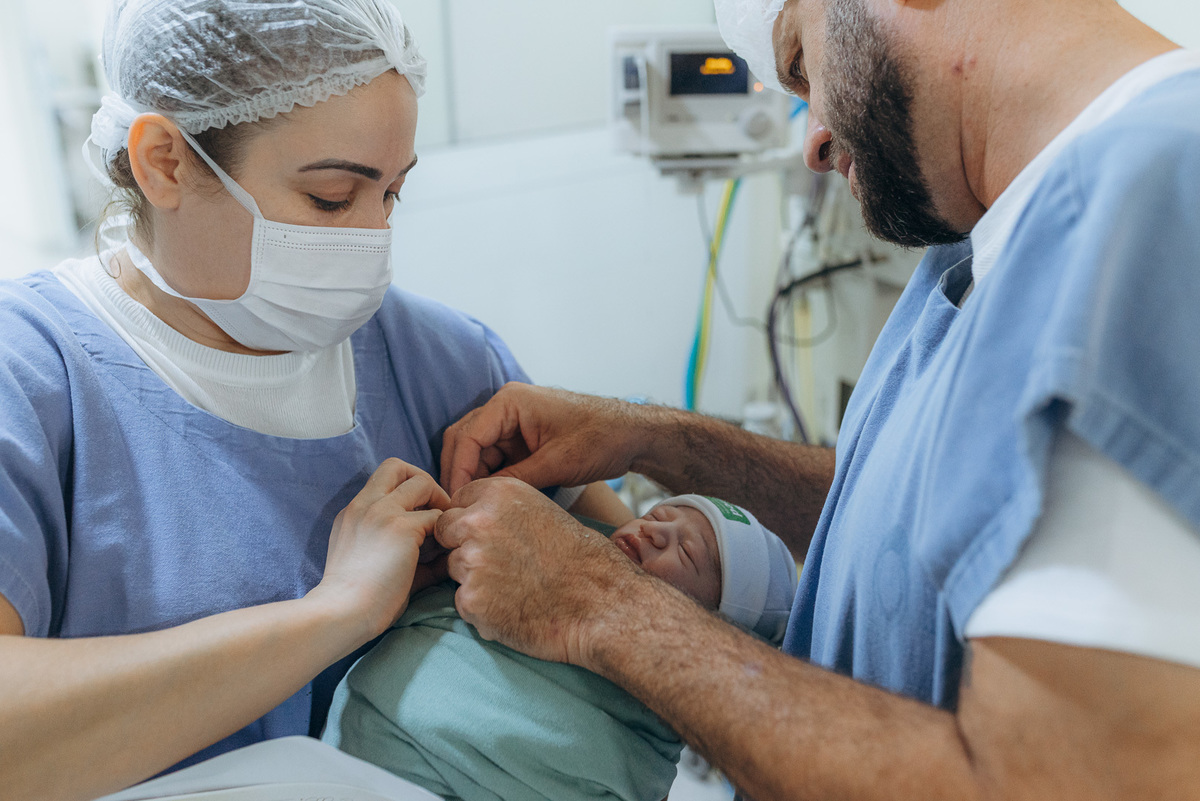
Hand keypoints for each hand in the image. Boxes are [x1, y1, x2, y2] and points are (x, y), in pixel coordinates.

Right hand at [311, 458, 450, 639]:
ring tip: (440, 535)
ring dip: (439, 504)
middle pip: (399, 465)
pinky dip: (445, 533)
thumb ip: (399, 546)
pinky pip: (437, 517)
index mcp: (353, 511)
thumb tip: (442, 552)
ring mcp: (382, 512)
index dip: (407, 488)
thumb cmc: (354, 600)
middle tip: (435, 514)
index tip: (419, 515)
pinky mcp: (402, 528)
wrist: (341, 614)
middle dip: (424, 483)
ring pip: (423, 482)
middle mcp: (365, 504)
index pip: (383, 477)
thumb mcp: (369, 560)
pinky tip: (441, 557)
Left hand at [435, 476, 642, 666]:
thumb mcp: (541, 511)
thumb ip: (499, 509)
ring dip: (475, 579)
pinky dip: (483, 609)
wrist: (601, 602)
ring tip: (515, 587)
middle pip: (445, 533)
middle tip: (500, 564)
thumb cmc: (579, 558)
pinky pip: (463, 602)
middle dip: (463, 546)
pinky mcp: (471, 600)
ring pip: (454, 568)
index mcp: (498, 493)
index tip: (490, 536)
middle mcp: (477, 522)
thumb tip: (468, 518)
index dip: (470, 521)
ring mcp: (471, 562)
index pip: (456, 502)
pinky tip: (514, 608)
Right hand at [440, 383, 654, 495]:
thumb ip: (515, 480)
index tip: (455, 503)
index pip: (467, 437)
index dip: (457, 472)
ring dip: (474, 476)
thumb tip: (482, 500)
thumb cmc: (600, 439)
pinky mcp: (523, 435)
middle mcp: (506, 406)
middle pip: (465, 440)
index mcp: (509, 402)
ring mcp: (513, 420)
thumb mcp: (556, 464)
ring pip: (477, 450)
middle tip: (456, 508)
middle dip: (459, 473)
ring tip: (472, 508)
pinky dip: (490, 475)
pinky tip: (490, 499)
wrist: (632, 434)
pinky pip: (496, 455)